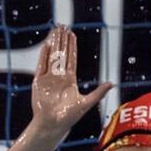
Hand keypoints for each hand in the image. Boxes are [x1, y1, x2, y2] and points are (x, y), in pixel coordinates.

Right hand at [29, 25, 111, 143]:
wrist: (52, 125)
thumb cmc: (69, 117)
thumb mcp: (86, 103)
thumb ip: (98, 92)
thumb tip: (112, 84)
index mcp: (70, 80)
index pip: (71, 58)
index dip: (72, 46)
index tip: (72, 34)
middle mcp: (59, 77)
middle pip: (61, 54)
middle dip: (62, 40)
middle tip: (63, 26)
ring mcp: (48, 78)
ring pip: (52, 57)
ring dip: (54, 44)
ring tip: (55, 31)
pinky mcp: (38, 82)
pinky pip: (41, 65)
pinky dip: (43, 55)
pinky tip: (46, 45)